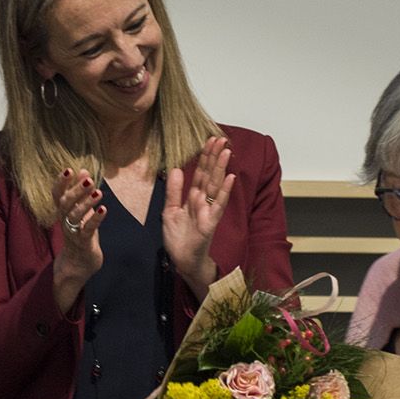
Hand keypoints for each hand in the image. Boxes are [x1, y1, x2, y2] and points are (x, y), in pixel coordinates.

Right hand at [51, 168, 105, 312]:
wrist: (78, 265)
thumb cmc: (80, 234)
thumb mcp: (81, 211)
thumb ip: (82, 192)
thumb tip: (83, 170)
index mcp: (64, 212)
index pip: (57, 195)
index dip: (61, 182)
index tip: (68, 169)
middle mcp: (65, 221)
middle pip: (65, 204)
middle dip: (76, 191)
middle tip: (89, 180)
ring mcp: (73, 233)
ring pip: (75, 216)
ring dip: (86, 204)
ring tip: (99, 193)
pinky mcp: (83, 243)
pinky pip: (87, 231)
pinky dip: (95, 220)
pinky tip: (104, 210)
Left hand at [162, 136, 234, 297]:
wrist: (182, 260)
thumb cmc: (178, 237)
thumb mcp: (169, 210)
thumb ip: (173, 191)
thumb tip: (176, 169)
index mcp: (192, 197)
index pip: (200, 173)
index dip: (204, 157)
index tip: (209, 140)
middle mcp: (202, 201)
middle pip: (210, 175)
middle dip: (215, 157)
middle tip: (220, 138)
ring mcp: (208, 211)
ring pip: (216, 186)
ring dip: (222, 169)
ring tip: (227, 152)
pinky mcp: (211, 222)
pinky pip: (219, 205)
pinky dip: (225, 192)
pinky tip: (230, 178)